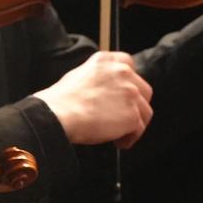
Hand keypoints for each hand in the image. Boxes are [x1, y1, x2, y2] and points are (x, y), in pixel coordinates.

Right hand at [35, 51, 152, 146]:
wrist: (58, 114)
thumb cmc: (61, 101)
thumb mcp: (77, 76)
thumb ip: (97, 78)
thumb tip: (103, 91)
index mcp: (106, 61)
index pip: (127, 63)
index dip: (128, 80)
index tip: (124, 92)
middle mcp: (122, 73)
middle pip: (143, 89)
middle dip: (136, 104)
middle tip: (122, 116)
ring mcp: (130, 93)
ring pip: (145, 111)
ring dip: (134, 123)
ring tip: (119, 134)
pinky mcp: (133, 115)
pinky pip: (139, 129)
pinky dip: (130, 138)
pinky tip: (118, 142)